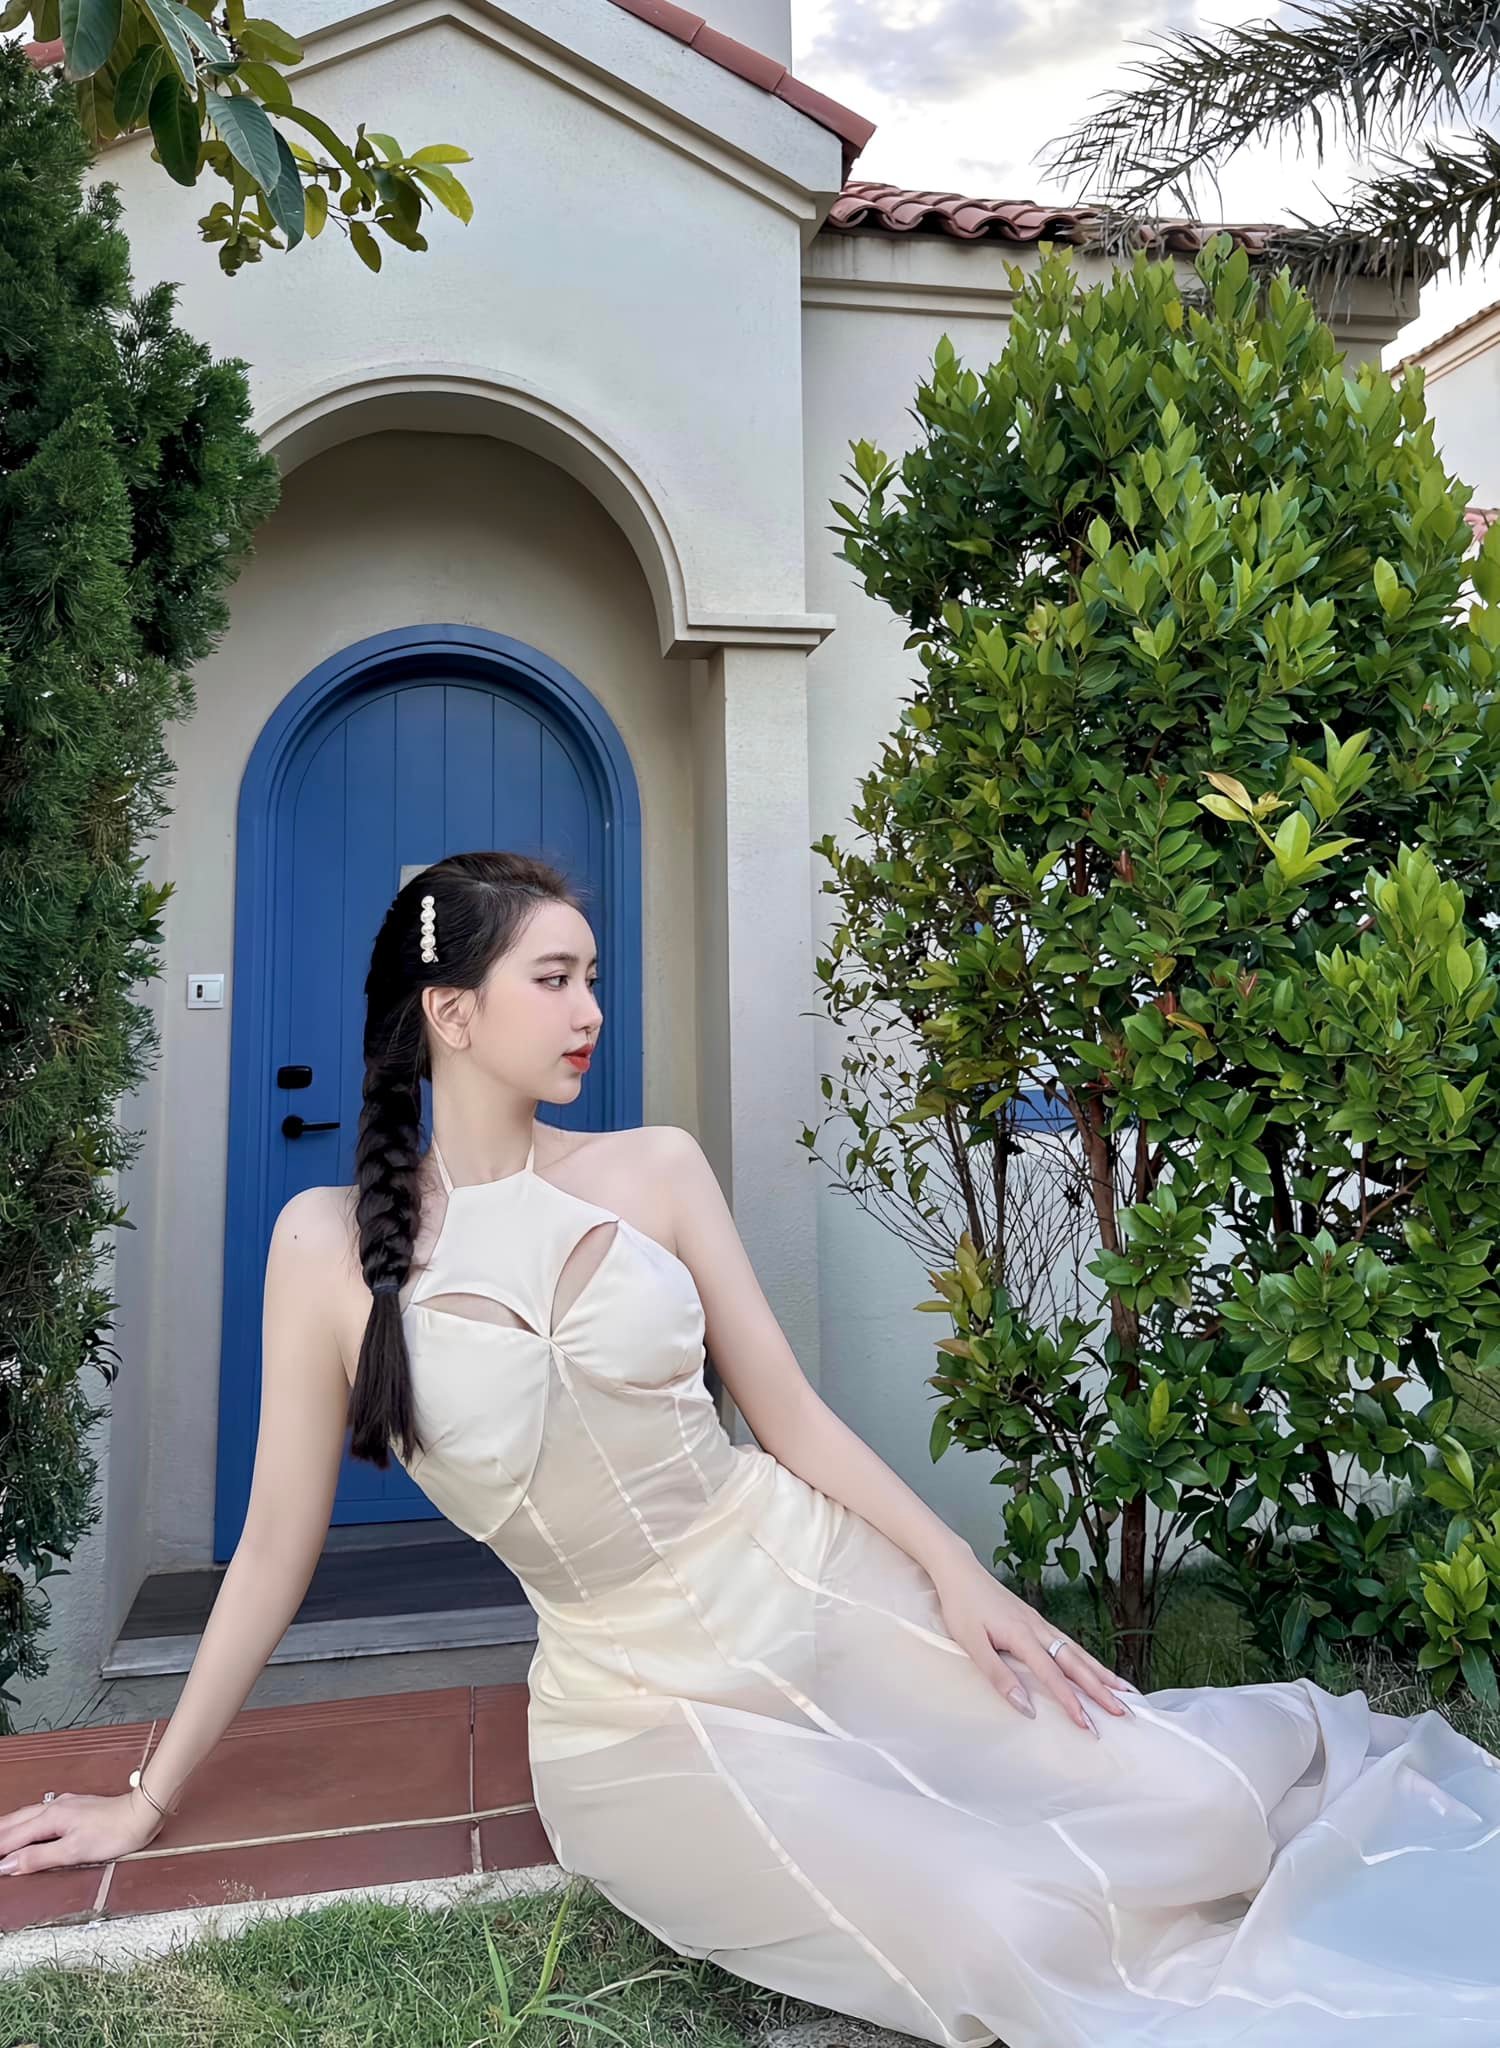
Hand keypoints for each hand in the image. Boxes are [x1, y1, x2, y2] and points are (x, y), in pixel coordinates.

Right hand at [0, 1788, 163, 1875]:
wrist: (141, 1815)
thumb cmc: (113, 1833)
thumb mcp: (73, 1852)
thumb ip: (38, 1858)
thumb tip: (9, 1865)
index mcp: (50, 1819)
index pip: (12, 1838)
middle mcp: (54, 1808)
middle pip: (15, 1822)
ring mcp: (65, 1805)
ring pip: (26, 1815)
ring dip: (9, 1827)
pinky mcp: (75, 1807)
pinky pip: (39, 1814)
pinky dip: (24, 1823)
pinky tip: (26, 1826)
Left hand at [929, 1554, 1137, 1735]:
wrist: (959, 1571)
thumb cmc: (962, 1607)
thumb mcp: (972, 1644)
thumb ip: (998, 1676)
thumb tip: (1025, 1707)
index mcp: (1022, 1636)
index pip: (1053, 1676)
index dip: (1072, 1702)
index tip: (1088, 1724)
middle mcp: (1038, 1628)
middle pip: (1076, 1663)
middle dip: (1102, 1690)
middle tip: (1125, 1713)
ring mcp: (1040, 1623)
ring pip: (1078, 1652)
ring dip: (1102, 1674)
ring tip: (1125, 1693)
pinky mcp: (1037, 1620)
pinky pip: (1069, 1643)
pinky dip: (1087, 1659)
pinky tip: (1095, 1669)